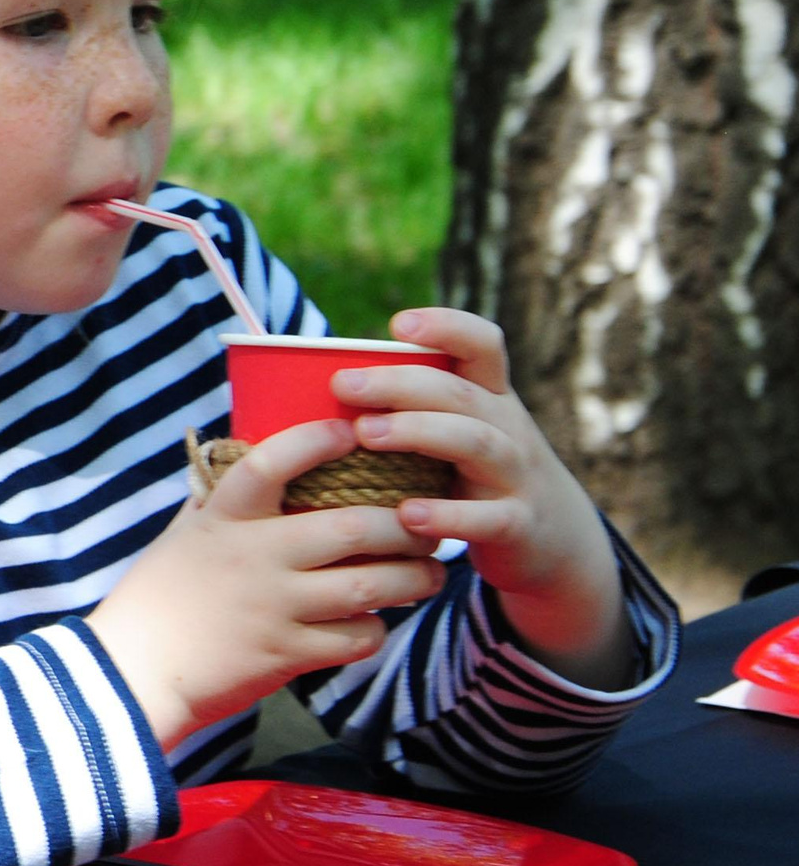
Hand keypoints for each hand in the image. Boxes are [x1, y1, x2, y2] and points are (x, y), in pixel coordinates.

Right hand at [88, 420, 447, 747]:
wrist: (135, 672)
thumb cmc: (158, 595)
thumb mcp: (182, 534)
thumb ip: (217, 497)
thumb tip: (243, 453)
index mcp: (223, 518)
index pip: (271, 463)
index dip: (317, 441)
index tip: (352, 432)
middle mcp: (252, 556)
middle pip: (353, 527)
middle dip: (404, 526)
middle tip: (426, 525)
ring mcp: (272, 607)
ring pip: (370, 586)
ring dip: (413, 579)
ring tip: (429, 574)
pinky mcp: (285, 654)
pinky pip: (356, 638)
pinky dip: (376, 630)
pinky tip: (375, 623)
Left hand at [338, 308, 630, 685]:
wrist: (553, 542)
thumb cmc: (475, 478)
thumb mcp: (455, 436)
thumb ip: (409, 411)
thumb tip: (311, 388)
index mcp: (490, 398)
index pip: (483, 345)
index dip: (447, 326)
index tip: (398, 323)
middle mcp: (508, 428)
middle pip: (459, 393)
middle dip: (400, 383)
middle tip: (343, 384)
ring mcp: (517, 475)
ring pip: (476, 442)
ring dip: (418, 433)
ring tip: (366, 434)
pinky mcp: (518, 524)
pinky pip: (487, 517)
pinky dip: (448, 516)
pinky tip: (408, 514)